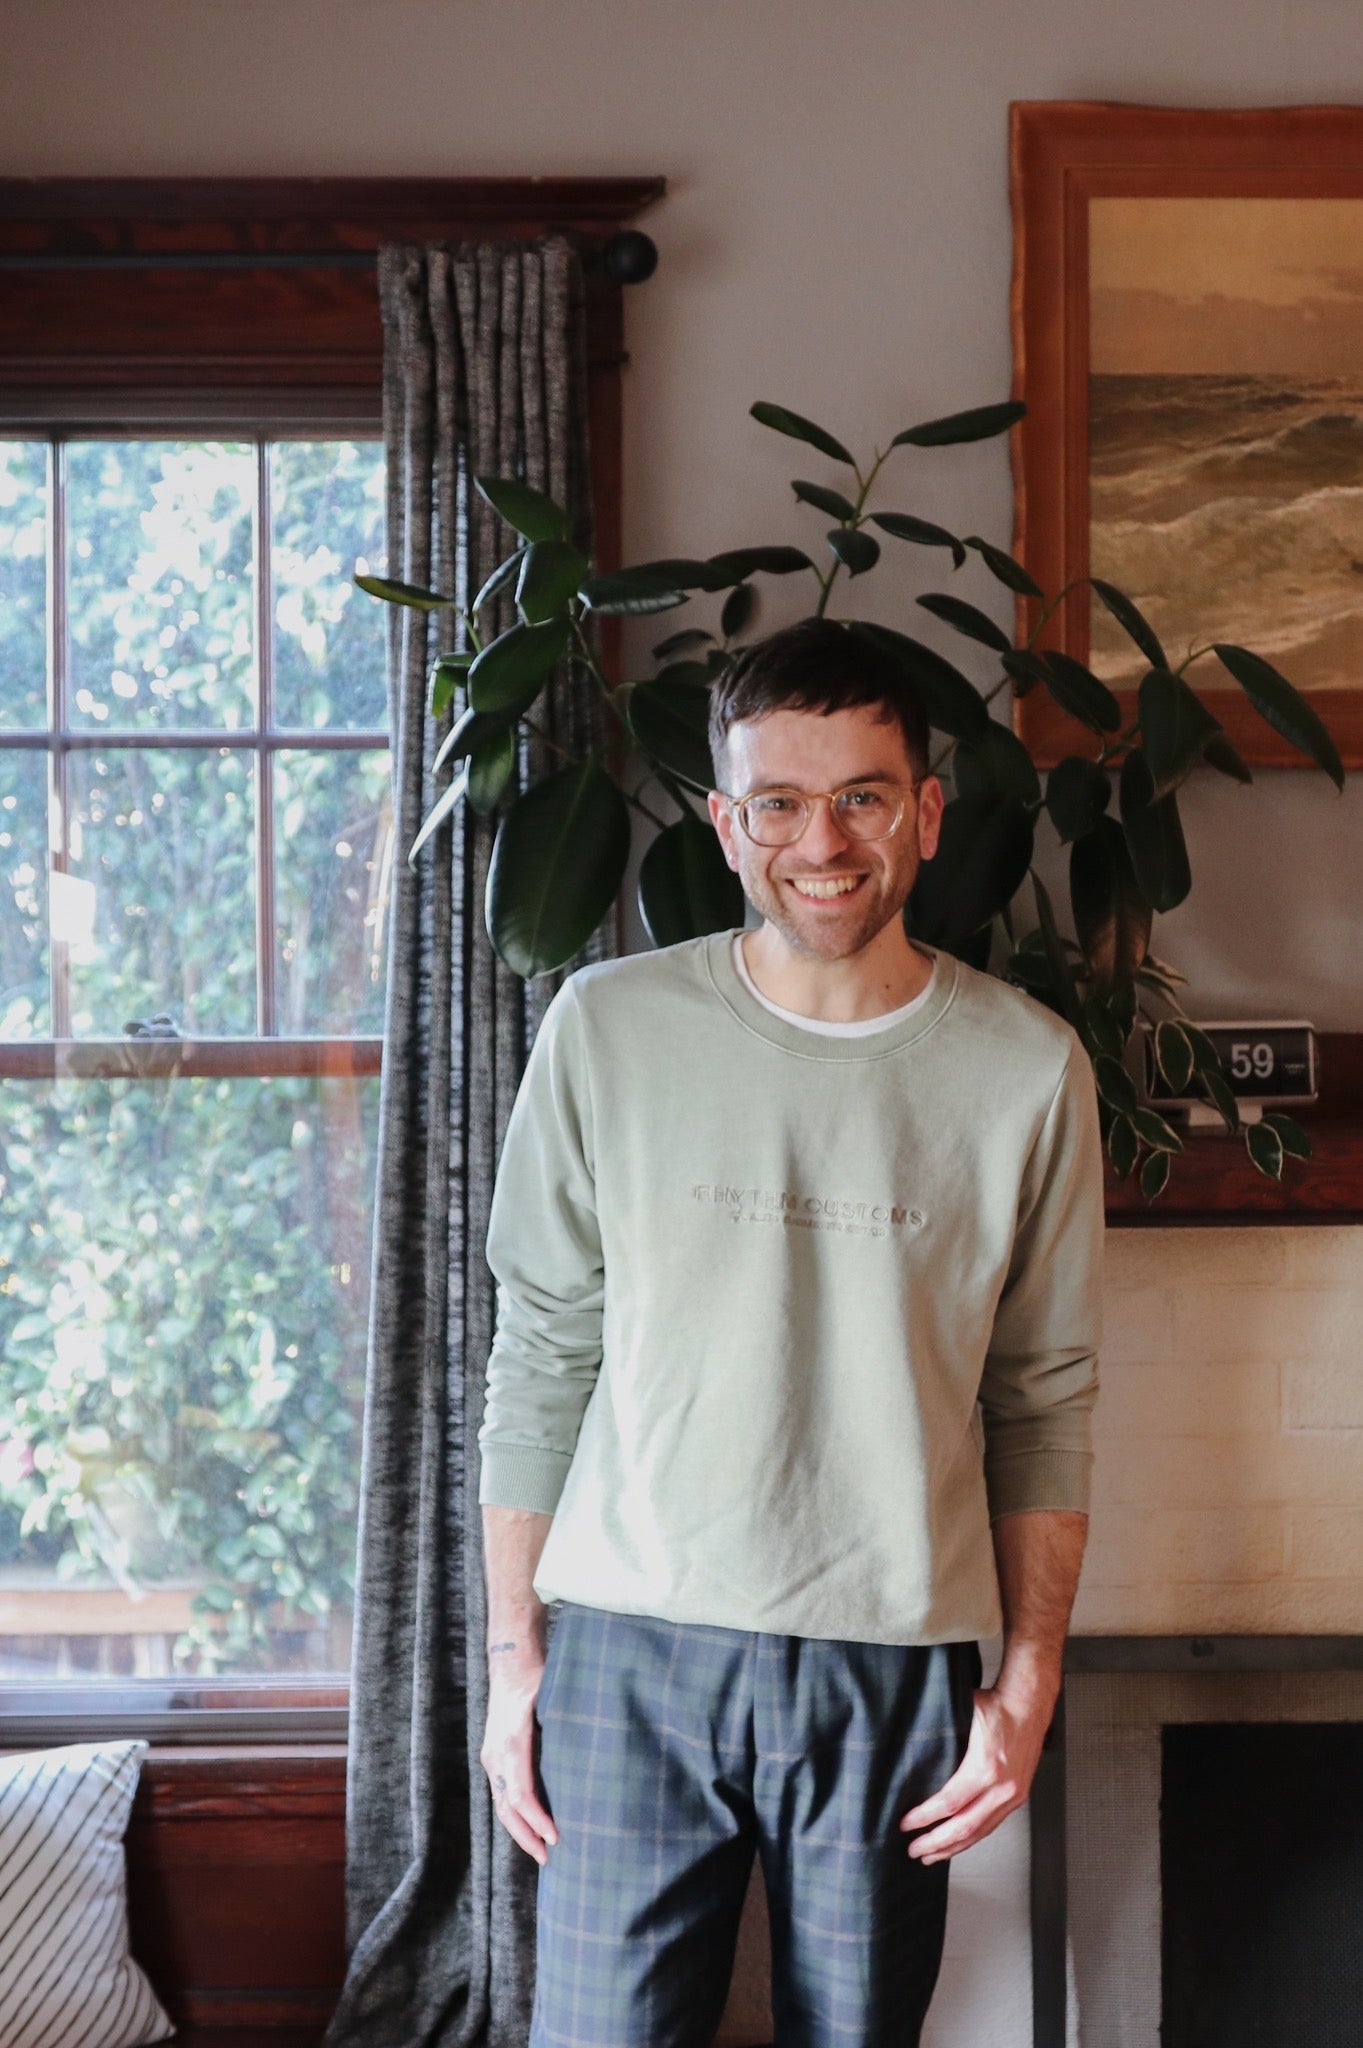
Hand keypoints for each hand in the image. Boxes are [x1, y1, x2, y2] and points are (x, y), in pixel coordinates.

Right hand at [480, 1648, 558, 1865]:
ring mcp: (492, 1757)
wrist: (511, 1664)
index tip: (556, 1837)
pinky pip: (502, 1794)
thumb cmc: (537, 1678)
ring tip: (542, 1851)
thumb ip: (566, 1729)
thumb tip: (595, 1757)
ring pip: (501, 1805)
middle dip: (526, 1836)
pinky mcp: (494, 1758)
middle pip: (507, 1808)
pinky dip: (515, 1815)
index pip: (521, 1794)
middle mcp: (497, 1754)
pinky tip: (532, 1827)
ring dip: (519, 1831)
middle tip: (549, 1858)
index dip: (537, 1820)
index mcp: (512, 1743)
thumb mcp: (553, 1699)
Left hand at [898, 1681, 1052, 1864]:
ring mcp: (1012, 1796)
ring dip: (953, 1848)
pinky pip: (991, 1826)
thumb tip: (911, 1748)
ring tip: (931, 1855)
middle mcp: (1002, 1788)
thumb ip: (941, 1736)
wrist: (1029, 1706)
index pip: (949, 1803)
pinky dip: (972, 1839)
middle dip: (936, 1843)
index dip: (925, 1817)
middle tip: (913, 1850)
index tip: (906, 1824)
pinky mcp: (1017, 1798)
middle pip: (964, 1827)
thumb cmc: (996, 1707)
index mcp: (985, 1768)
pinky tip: (958, 1843)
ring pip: (979, 1833)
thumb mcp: (962, 1716)